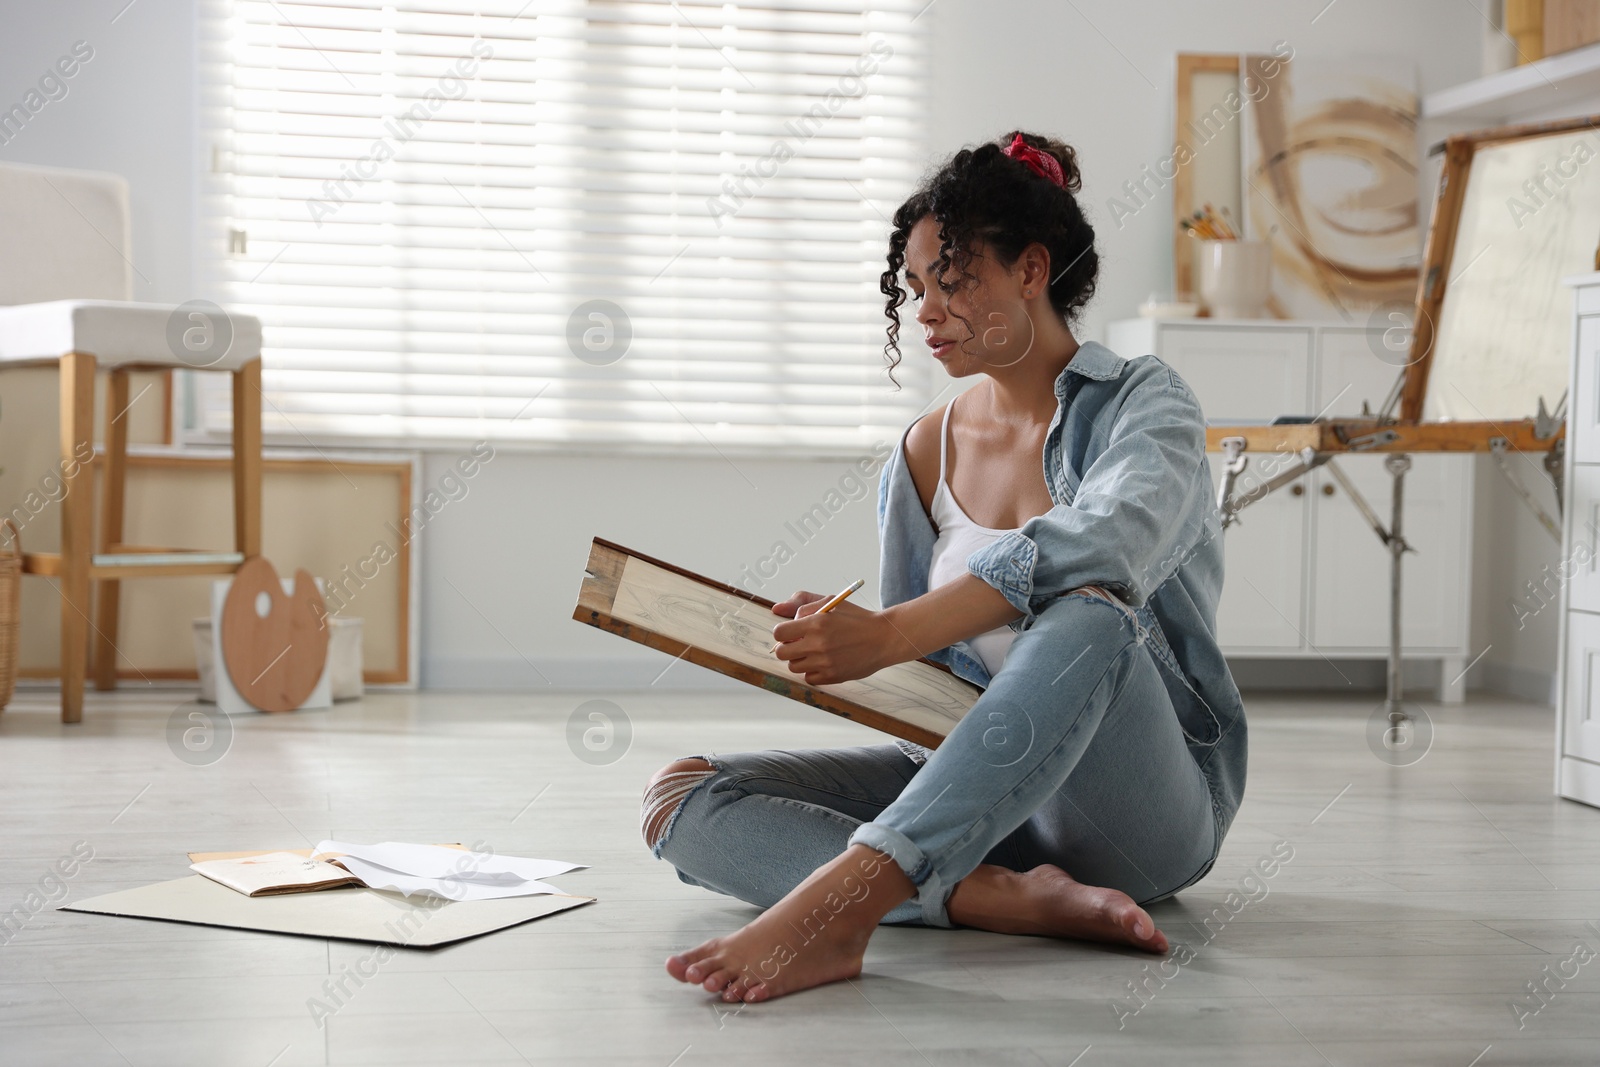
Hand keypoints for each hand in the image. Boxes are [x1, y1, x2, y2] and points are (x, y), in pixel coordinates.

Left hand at [770, 591, 911, 684]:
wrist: (883, 638)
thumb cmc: (857, 619)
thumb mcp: (831, 602)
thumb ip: (803, 603)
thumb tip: (777, 608)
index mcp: (816, 623)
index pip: (779, 633)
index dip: (783, 633)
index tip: (791, 632)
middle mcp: (818, 644)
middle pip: (781, 653)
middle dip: (787, 647)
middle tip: (800, 643)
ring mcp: (825, 663)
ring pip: (794, 667)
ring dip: (800, 659)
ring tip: (815, 651)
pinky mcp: (832, 676)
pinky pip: (809, 678)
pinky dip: (812, 671)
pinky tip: (824, 662)